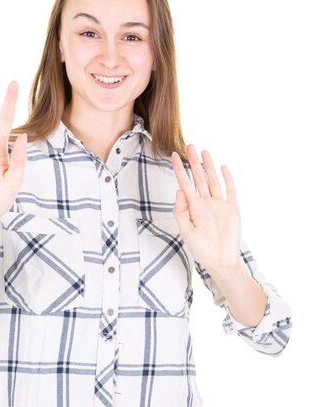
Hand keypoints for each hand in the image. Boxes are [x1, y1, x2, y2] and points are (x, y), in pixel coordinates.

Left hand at [171, 144, 241, 273]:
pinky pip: (230, 190)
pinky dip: (227, 178)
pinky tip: (222, 167)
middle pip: (199, 178)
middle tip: (190, 146)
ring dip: (208, 166)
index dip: (179, 169)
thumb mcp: (185, 230)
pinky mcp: (232, 209)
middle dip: (194, 162)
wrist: (220, 261)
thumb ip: (180, 210)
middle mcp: (206, 203)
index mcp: (193, 208)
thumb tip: (179, 190)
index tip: (174, 156)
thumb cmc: (201, 249)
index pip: (184, 183)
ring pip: (213, 180)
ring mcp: (219, 205)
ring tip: (204, 151)